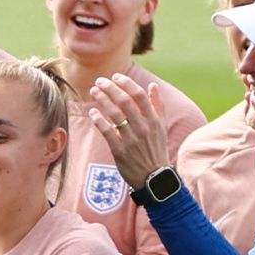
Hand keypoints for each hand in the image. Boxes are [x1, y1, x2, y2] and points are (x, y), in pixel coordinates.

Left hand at [86, 73, 181, 188]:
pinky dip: (99, 120)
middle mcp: (143, 128)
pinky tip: (93, 112)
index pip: (139, 95)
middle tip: (99, 81)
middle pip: (125, 101)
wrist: (155, 178)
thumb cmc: (156, 150)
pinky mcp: (120, 151)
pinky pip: (108, 132)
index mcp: (154, 121)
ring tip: (93, 91)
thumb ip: (158, 106)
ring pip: (115, 114)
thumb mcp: (161, 128)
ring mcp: (132, 140)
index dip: (126, 83)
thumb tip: (153, 86)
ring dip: (103, 100)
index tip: (115, 76)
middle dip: (110, 88)